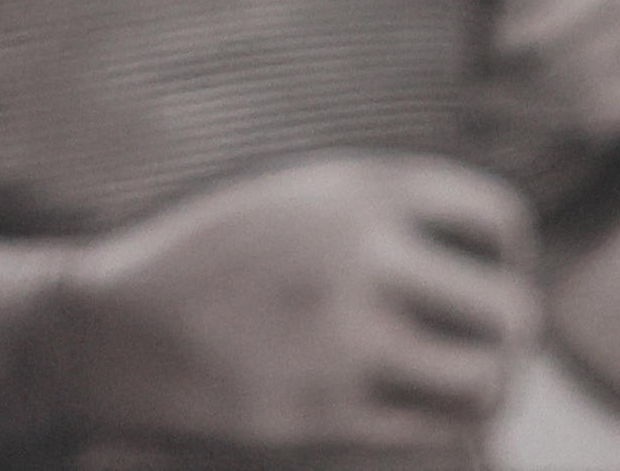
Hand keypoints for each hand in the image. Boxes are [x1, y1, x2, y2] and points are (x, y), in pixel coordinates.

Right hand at [41, 155, 541, 450]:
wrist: (108, 325)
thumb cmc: (214, 263)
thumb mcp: (297, 200)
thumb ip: (386, 213)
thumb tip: (500, 261)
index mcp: (355, 187)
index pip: (500, 222)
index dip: (506, 261)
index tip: (474, 283)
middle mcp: (356, 253)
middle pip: (511, 311)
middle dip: (510, 342)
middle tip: (480, 355)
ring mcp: (341, 335)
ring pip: (488, 379)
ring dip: (486, 393)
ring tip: (458, 393)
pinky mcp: (322, 410)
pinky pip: (436, 431)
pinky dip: (440, 429)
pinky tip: (409, 417)